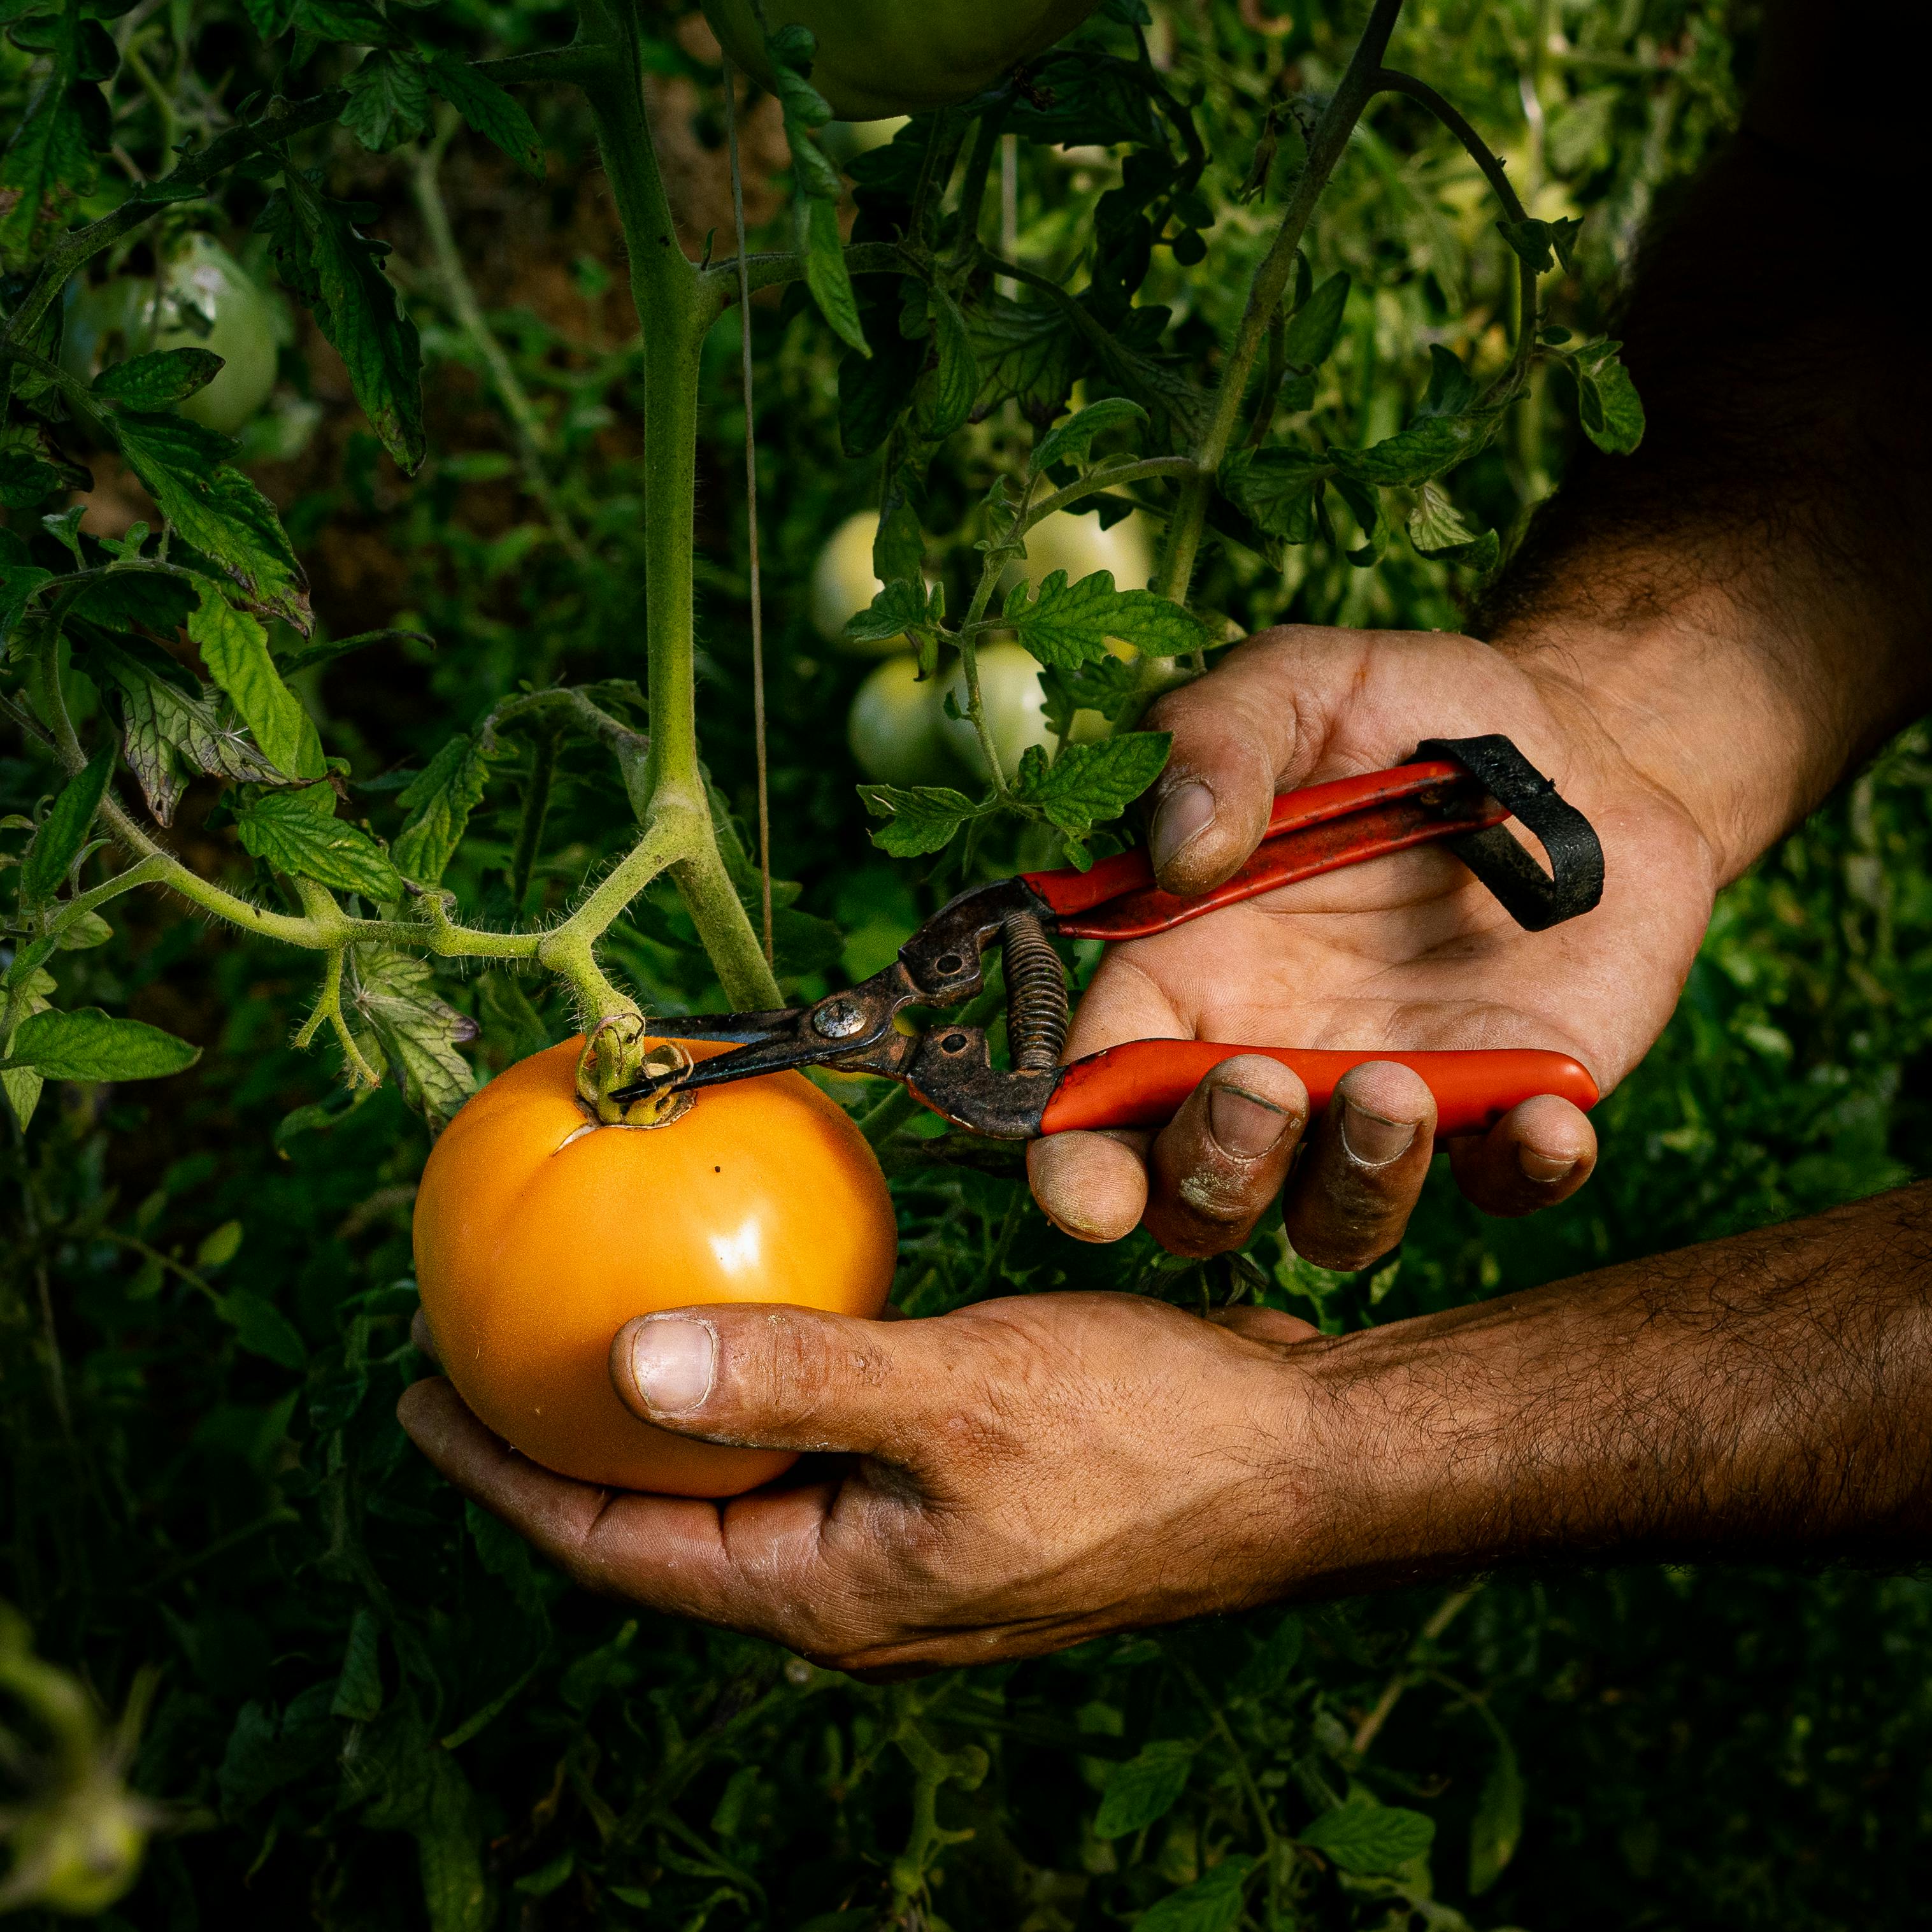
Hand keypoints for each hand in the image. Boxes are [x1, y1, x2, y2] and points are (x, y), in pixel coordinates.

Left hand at [398, 1290, 1329, 1674]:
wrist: (1296, 1465)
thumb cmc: (1144, 1434)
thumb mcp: (955, 1393)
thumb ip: (792, 1377)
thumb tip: (626, 1364)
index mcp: (829, 1593)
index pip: (615, 1545)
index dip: (504, 1473)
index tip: (419, 1396)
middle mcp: (852, 1590)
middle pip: (662, 1527)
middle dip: (564, 1448)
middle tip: (487, 1354)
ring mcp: (906, 1551)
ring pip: (742, 1490)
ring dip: (667, 1417)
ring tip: (602, 1333)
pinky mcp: (955, 1500)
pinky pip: (818, 1450)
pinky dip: (765, 1388)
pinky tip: (767, 1316)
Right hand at [1030, 623, 1721, 1262]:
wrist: (1586, 742)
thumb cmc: (1410, 714)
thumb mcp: (1298, 684)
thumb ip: (1215, 741)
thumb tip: (1180, 855)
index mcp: (1185, 977)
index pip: (1097, 1104)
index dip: (1076, 1168)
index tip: (1088, 1192)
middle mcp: (1271, 1062)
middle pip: (1201, 1196)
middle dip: (1214, 1174)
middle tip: (1267, 1086)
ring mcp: (1389, 1099)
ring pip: (1337, 1225)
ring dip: (1356, 1187)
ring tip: (1399, 1088)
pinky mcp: (1510, 1109)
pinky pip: (1504, 1187)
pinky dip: (1522, 1173)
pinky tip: (1549, 1117)